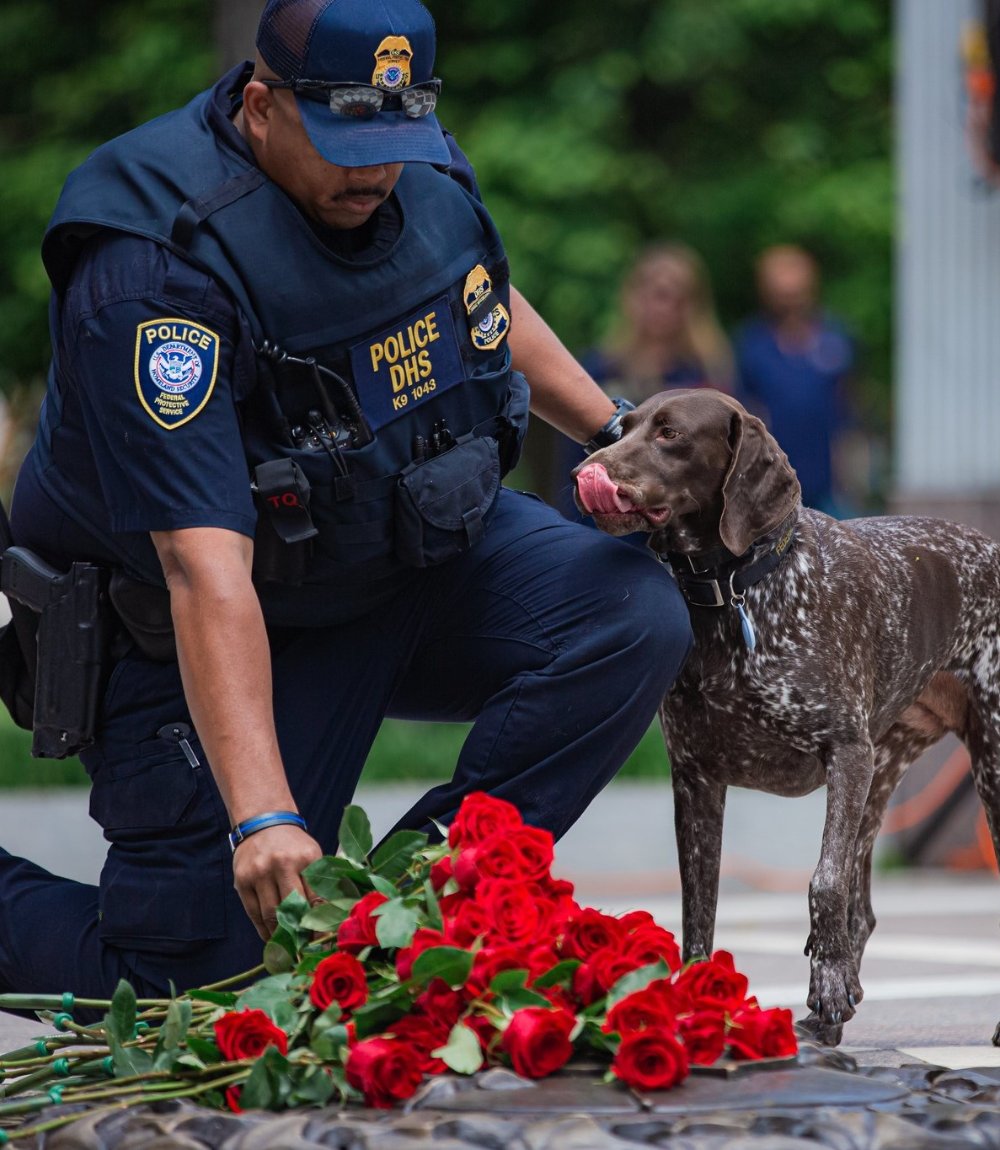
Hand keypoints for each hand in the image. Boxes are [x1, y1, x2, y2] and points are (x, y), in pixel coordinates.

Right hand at [231, 824, 323, 939]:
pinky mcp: (242, 880)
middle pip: (292, 908)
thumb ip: (320, 883)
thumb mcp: (313, 855)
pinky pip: (253, 912)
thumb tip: (329, 919)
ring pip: (271, 914)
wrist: (264, 822)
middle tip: (304, 948)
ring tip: (288, 948)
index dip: (319, 924)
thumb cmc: (294, 845)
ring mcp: (259, 872)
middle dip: (299, 932)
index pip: (315, 898)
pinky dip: (263, 929)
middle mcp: (282, 864)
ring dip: (279, 935)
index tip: (322, 941)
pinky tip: (271, 937)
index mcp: (306, 858)